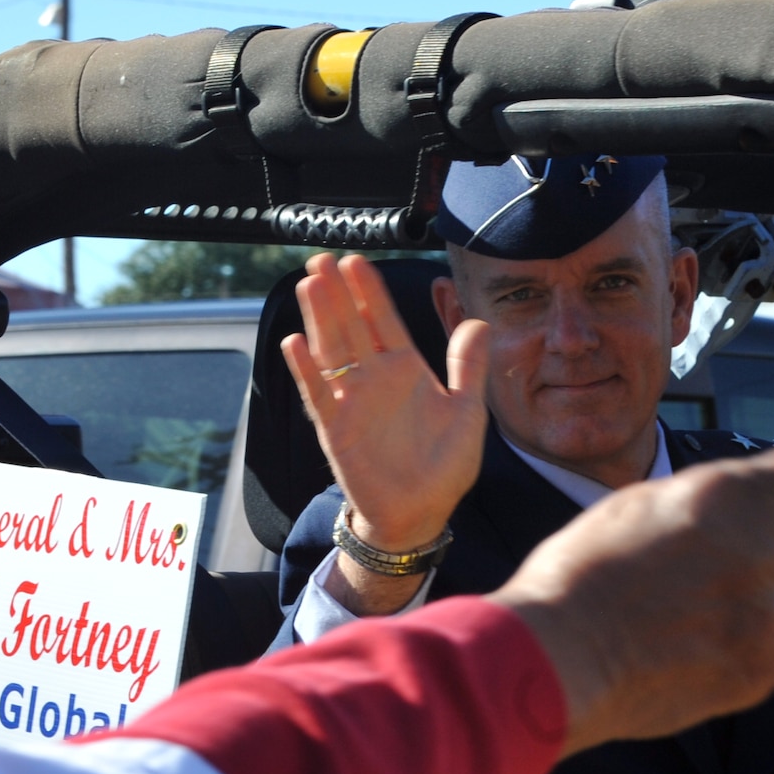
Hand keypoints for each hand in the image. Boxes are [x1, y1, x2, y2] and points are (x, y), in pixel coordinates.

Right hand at [281, 254, 489, 554]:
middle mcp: (374, 379)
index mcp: (404, 370)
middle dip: (337, 293)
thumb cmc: (444, 466)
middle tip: (322, 259)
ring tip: (310, 284)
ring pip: (331, 351)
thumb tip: (480, 322)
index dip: (369, 292)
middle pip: (351, 326)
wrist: (421, 513)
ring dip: (319, 318)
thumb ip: (467, 367)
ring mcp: (352, 401)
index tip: (356, 262)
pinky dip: (305, 371)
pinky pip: (318, 394)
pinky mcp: (336, 428)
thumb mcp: (467, 411)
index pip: (383, 320)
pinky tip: (294, 343)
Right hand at [492, 446, 773, 753]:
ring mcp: (770, 602)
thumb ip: (700, 501)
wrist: (560, 652)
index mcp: (727, 492)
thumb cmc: (579, 579)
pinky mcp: (767, 660)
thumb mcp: (636, 506)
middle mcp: (760, 540)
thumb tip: (731, 506)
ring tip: (738, 602)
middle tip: (752, 562)